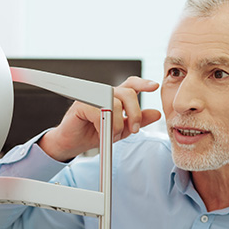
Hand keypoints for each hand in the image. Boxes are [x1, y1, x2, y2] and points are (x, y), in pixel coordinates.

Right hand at [38, 76, 161, 160]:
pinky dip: (103, 125)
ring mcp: (92, 97)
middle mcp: (103, 93)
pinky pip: (100, 111)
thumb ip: (137, 121)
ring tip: (113, 135)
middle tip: (134, 130)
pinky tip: (101, 133)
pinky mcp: (81, 104)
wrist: (72, 144)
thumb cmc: (93, 134)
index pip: (131, 84)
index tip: (155, 86)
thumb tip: (156, 113)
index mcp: (115, 97)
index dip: (143, 83)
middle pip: (127, 93)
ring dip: (117, 123)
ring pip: (114, 103)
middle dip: (135, 113)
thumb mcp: (121, 130)